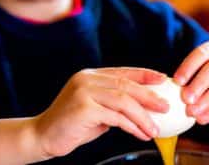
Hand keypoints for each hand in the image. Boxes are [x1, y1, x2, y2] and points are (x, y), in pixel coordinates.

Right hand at [31, 67, 168, 158]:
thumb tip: (145, 106)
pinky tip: (141, 134)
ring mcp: (84, 91)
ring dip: (143, 116)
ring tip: (155, 129)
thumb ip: (115, 104)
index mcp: (92, 75)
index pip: (124, 72)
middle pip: (127, 85)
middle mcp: (88, 79)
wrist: (42, 136)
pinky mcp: (83, 107)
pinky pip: (115, 116)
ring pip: (124, 100)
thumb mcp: (97, 110)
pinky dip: (132, 126)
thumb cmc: (73, 125)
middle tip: (166, 106)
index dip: (146, 74)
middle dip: (150, 96)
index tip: (163, 80)